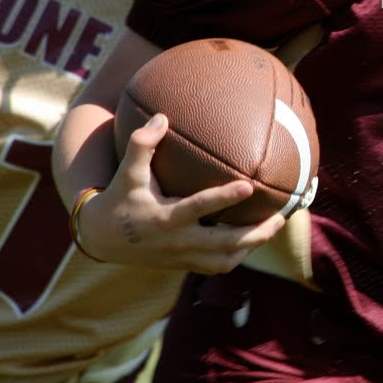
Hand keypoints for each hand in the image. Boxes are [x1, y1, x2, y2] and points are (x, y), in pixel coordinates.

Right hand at [75, 113, 285, 273]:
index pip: (199, 208)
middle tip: (281, 217)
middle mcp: (178, 241)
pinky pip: (217, 266)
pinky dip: (238, 254)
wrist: (101, 239)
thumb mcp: (127, 172)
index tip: (248, 187)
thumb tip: (161, 117)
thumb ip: (141, 145)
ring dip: (252, 246)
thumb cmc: (119, 198)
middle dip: (256, 233)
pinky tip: (253, 238)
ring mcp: (183, 257)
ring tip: (274, 226)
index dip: (223, 199)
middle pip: (224, 243)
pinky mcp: (184, 265)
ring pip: (225, 260)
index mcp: (165, 218)